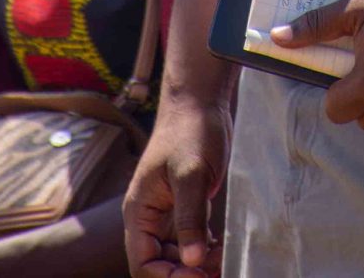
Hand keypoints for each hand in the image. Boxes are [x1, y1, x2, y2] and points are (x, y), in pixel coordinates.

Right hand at [125, 86, 228, 277]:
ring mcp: (168, 215)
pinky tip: (223, 248)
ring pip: (177, 257)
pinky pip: (192, 242)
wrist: (201, 104)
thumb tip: (191, 260)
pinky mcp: (187, 209)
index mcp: (139, 212)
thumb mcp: (190, 174)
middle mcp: (150, 218)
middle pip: (159, 264)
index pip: (143, 263)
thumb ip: (190, 218)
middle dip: (186, 274)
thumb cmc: (190, 131)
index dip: (168, 277)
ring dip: (198, 266)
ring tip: (223, 260)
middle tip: (216, 271)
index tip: (199, 275)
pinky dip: (207, 251)